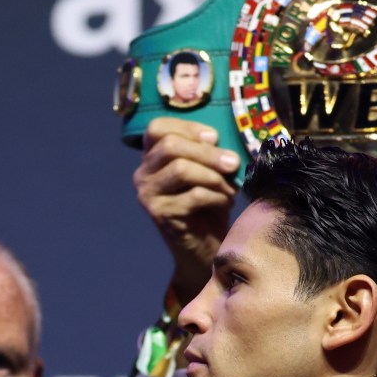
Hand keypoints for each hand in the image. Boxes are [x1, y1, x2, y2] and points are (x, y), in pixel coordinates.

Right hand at [132, 117, 239, 302]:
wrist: (206, 249)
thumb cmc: (209, 205)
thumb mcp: (208, 171)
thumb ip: (207, 150)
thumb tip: (215, 139)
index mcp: (151, 158)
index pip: (158, 128)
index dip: (188, 127)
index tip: (214, 138)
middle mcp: (142, 174)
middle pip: (171, 146)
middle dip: (208, 153)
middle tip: (234, 163)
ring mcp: (147, 195)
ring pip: (180, 169)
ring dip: (214, 176)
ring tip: (230, 188)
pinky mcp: (160, 214)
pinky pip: (193, 195)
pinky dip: (216, 196)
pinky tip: (225, 202)